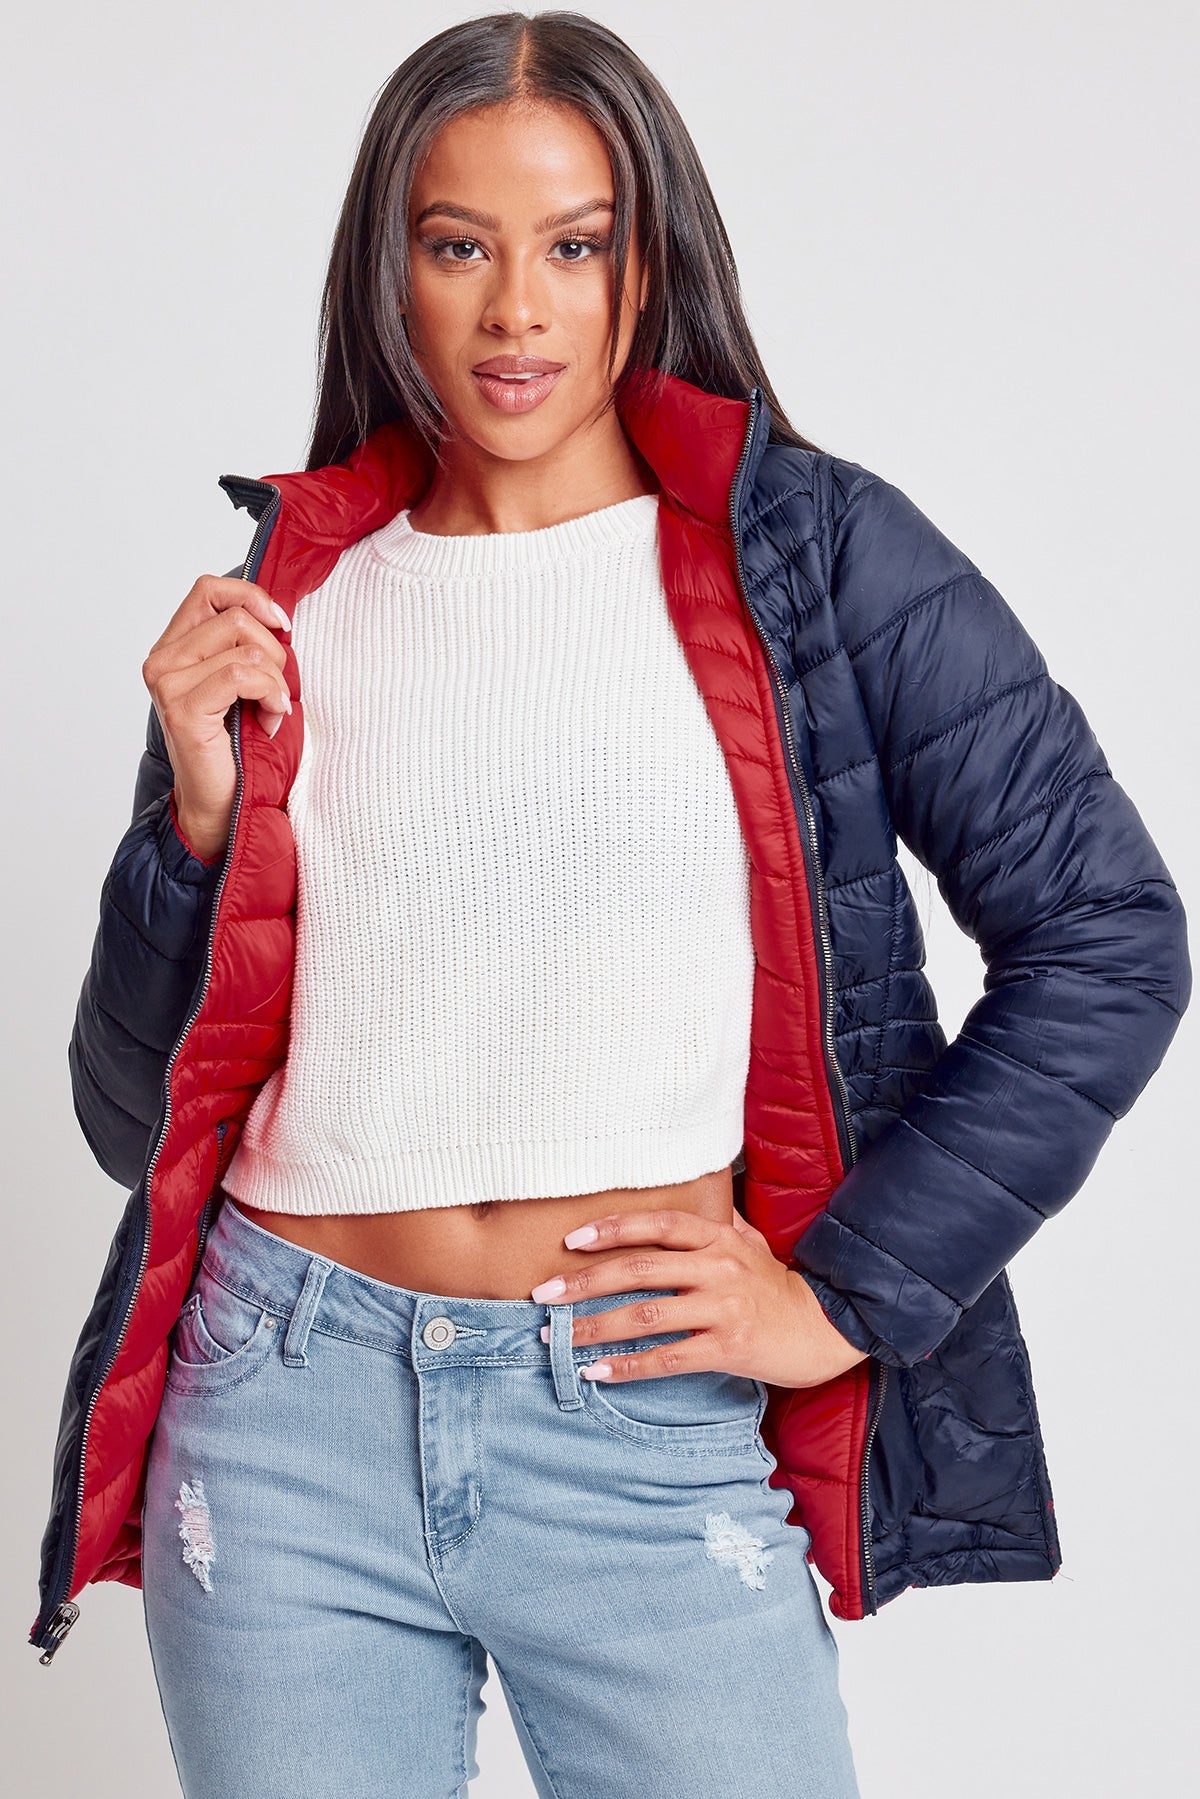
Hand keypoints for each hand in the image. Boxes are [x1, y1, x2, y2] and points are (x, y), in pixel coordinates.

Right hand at [142, 575, 293, 861]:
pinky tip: (274, 718)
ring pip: (244, 646)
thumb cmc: (237, 747)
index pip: (209, 589)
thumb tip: (278, 614)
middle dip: (274, 650)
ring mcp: (167, 684)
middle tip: (279, 689)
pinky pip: (242, 675)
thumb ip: (247, 646)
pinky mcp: (183, 709)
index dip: (252, 597)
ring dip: (276, 678)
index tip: (282, 626)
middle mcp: (162, 661)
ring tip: (274, 709)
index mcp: (173, 647)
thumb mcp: (244, 684)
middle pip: (235, 617)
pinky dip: (271, 693)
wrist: (221, 805)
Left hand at [529, 1207, 870, 1388]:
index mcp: (718, 1238)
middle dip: (584, 1282)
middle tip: (543, 1295)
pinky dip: (628, 1367)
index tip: (570, 1240)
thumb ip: (714, 1224)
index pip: (658, 1223)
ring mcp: (723, 1308)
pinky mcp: (728, 1348)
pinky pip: (668, 1358)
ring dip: (595, 1327)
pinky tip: (597, 1371)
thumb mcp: (748, 1244)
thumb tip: (680, 1201)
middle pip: (639, 1269)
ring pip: (646, 1315)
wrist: (825, 1327)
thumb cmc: (776, 1286)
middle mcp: (718, 1267)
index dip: (612, 1229)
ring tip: (558, 1338)